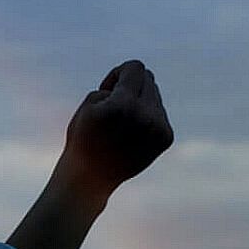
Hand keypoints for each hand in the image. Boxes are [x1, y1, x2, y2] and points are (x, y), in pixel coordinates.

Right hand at [57, 59, 174, 199]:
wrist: (88, 180)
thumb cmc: (82, 140)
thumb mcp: (88, 106)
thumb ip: (114, 86)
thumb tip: (141, 81)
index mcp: (122, 105)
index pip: (135, 67)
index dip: (117, 73)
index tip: (106, 90)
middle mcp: (146, 115)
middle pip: (148, 79)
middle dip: (130, 86)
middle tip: (112, 106)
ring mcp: (159, 128)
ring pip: (155, 96)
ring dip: (139, 102)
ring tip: (120, 125)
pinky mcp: (166, 138)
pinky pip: (160, 113)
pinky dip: (146, 118)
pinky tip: (131, 135)